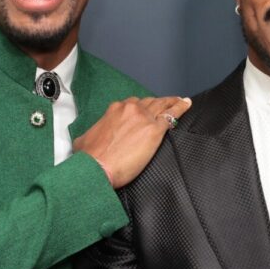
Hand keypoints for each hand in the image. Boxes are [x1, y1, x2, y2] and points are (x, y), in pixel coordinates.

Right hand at [73, 95, 191, 187]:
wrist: (97, 167)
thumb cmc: (90, 158)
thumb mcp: (83, 141)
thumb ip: (91, 135)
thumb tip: (87, 140)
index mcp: (114, 110)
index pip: (132, 105)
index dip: (140, 107)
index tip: (144, 111)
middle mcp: (130, 110)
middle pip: (149, 103)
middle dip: (157, 103)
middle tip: (166, 104)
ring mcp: (143, 118)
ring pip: (162, 105)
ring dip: (172, 102)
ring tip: (181, 101)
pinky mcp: (155, 130)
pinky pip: (171, 115)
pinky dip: (180, 108)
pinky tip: (186, 105)